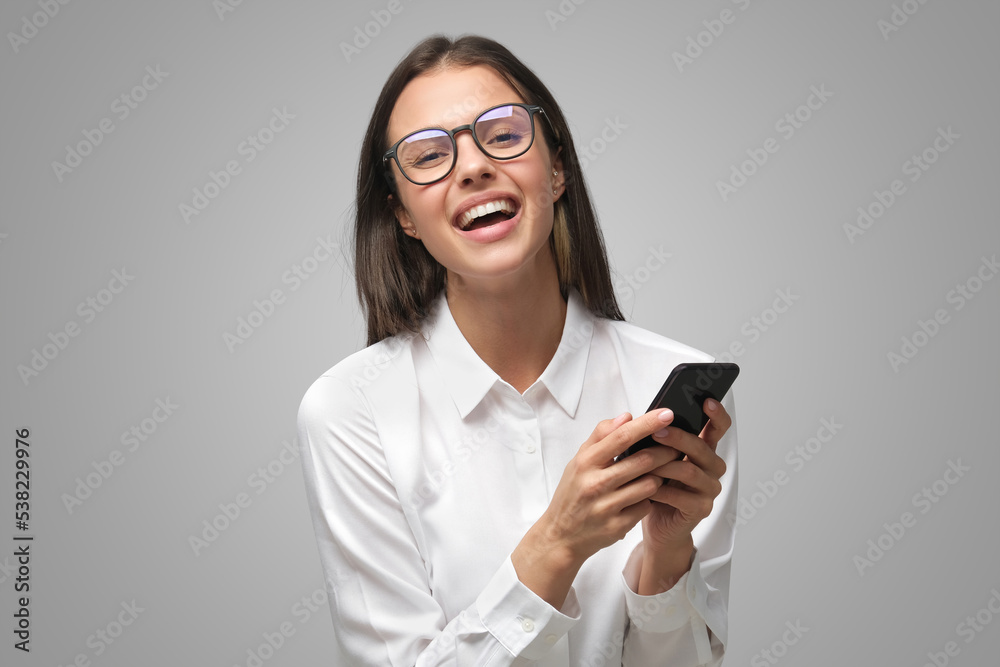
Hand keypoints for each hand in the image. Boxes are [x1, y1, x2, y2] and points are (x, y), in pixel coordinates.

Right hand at [512, 408, 679, 606]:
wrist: (560, 536)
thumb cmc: (572, 494)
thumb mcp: (578, 462)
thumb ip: (601, 437)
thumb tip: (626, 417)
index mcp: (585, 463)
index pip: (621, 436)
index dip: (647, 424)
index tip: (667, 414)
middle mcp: (595, 484)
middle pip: (642, 460)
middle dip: (665, 451)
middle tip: (677, 447)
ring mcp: (606, 507)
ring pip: (649, 485)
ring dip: (659, 476)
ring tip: (657, 473)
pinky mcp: (617, 527)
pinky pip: (646, 506)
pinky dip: (649, 499)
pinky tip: (642, 497)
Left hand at [641, 398, 730, 554]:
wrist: (656, 523)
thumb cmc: (653, 485)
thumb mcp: (651, 457)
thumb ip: (650, 437)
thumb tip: (632, 416)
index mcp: (702, 450)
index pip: (717, 427)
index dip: (716, 414)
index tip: (707, 400)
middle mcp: (711, 468)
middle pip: (701, 447)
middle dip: (678, 437)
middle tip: (656, 431)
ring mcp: (709, 489)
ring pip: (690, 471)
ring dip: (665, 465)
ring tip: (643, 462)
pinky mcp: (701, 509)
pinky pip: (682, 497)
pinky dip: (662, 491)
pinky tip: (647, 488)